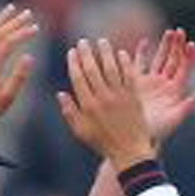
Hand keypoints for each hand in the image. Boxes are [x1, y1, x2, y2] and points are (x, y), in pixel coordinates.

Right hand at [56, 39, 156, 170]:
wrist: (131, 154)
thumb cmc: (103, 144)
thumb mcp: (81, 132)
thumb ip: (70, 112)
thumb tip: (60, 93)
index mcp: (88, 105)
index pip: (78, 77)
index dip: (74, 62)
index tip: (72, 51)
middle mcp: (103, 98)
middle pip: (92, 69)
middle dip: (87, 52)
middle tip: (84, 42)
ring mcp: (120, 97)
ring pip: (111, 68)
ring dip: (105, 52)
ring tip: (102, 42)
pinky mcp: (134, 98)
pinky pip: (129, 76)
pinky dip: (124, 63)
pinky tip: (121, 53)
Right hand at [134, 27, 194, 143]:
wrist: (135, 136)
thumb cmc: (156, 132)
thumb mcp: (173, 120)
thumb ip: (187, 107)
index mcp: (175, 92)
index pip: (184, 70)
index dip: (189, 57)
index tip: (191, 44)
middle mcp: (165, 85)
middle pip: (174, 61)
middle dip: (177, 46)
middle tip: (179, 32)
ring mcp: (151, 82)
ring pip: (159, 59)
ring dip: (164, 46)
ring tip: (170, 32)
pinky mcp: (136, 81)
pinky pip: (140, 63)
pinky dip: (142, 52)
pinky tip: (144, 41)